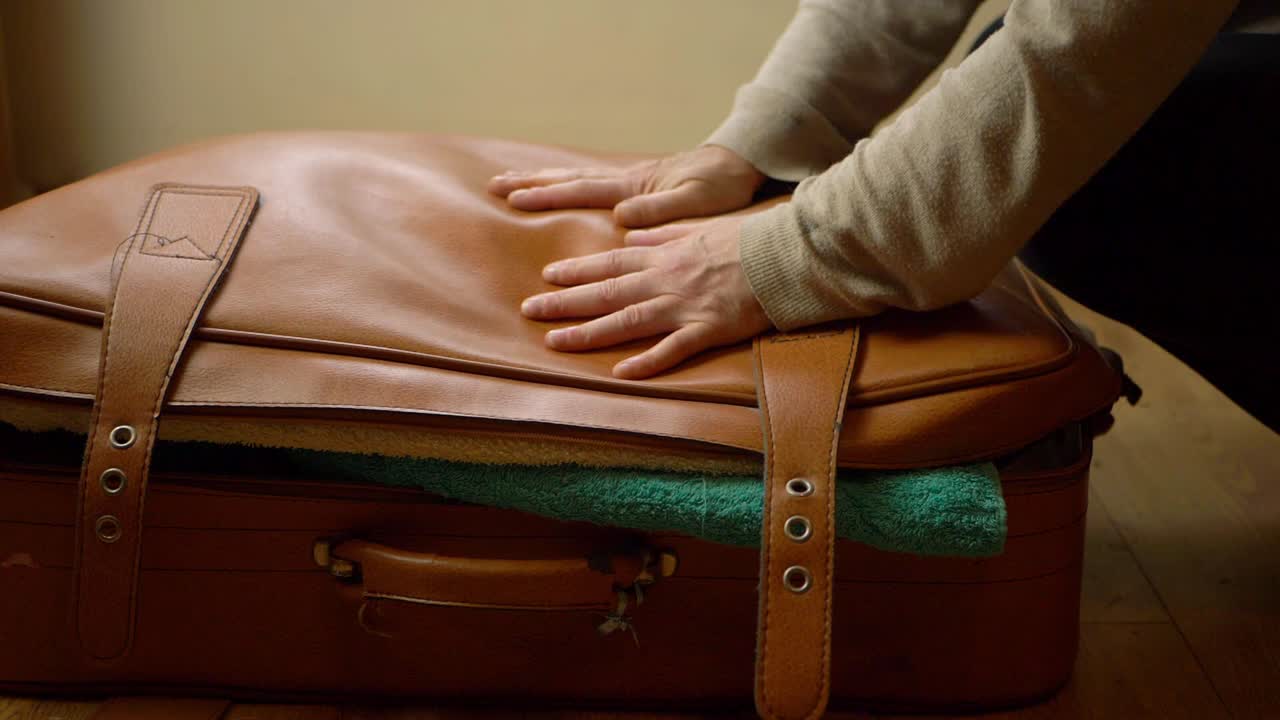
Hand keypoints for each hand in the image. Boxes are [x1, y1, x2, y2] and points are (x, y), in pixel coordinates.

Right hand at [489, 145, 765, 227]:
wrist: (740, 165)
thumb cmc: (721, 185)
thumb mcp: (696, 201)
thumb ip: (660, 209)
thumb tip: (621, 218)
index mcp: (634, 187)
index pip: (581, 191)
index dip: (547, 196)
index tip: (513, 198)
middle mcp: (626, 183)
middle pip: (570, 181)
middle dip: (532, 184)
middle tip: (494, 185)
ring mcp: (631, 184)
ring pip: (578, 181)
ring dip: (544, 183)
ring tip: (513, 184)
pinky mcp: (639, 190)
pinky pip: (594, 188)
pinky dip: (570, 188)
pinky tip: (559, 192)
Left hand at [520, 217, 772, 378]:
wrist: (784, 254)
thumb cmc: (746, 241)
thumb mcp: (699, 228)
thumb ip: (663, 236)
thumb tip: (632, 238)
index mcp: (665, 257)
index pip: (611, 264)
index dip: (577, 270)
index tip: (548, 275)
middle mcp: (666, 281)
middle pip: (607, 293)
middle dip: (565, 302)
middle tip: (530, 311)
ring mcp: (685, 307)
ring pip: (628, 321)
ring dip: (589, 333)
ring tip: (556, 343)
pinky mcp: (708, 330)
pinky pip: (673, 350)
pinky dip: (646, 362)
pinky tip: (621, 373)